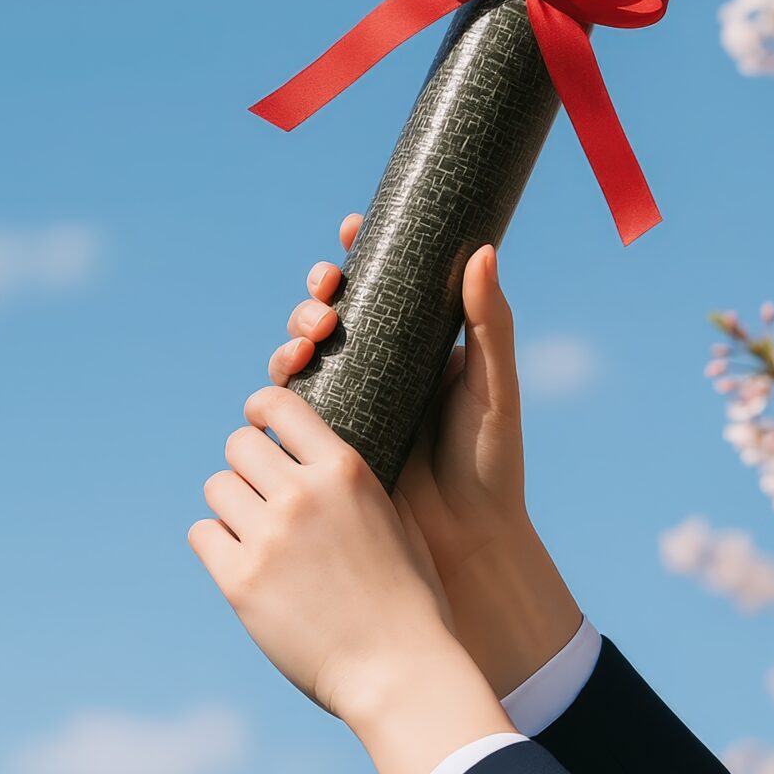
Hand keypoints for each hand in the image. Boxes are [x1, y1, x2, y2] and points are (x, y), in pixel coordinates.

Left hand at [190, 386, 514, 773]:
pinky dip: (218, 545)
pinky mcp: (240, 581)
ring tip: (258, 535)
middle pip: (238, 445)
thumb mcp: (392, 519)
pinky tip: (244, 563)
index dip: (261, 410)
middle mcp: (303, 494)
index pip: (279, 404)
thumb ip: (349, 485)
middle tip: (262, 494)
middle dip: (247, 465)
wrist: (397, 669)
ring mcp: (269, 536)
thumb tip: (307, 461)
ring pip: (217, 488)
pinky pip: (203, 535)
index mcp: (346, 471)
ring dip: (232, 506)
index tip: (260, 424)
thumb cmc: (406, 599)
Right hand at [271, 214, 581, 696]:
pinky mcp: (323, 447)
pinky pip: (288, 410)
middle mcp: (380, 371)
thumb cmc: (492, 463)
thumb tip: (483, 249)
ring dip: (293, 338)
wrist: (468, 544)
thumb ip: (491, 322)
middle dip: (316, 299)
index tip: (350, 230)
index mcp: (420, 348)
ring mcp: (348, 407)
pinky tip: (281, 378)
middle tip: (326, 307)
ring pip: (304, 358)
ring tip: (306, 344)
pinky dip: (277, 388)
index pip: (383, 287)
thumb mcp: (495, 389)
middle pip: (331, 318)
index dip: (360, 253)